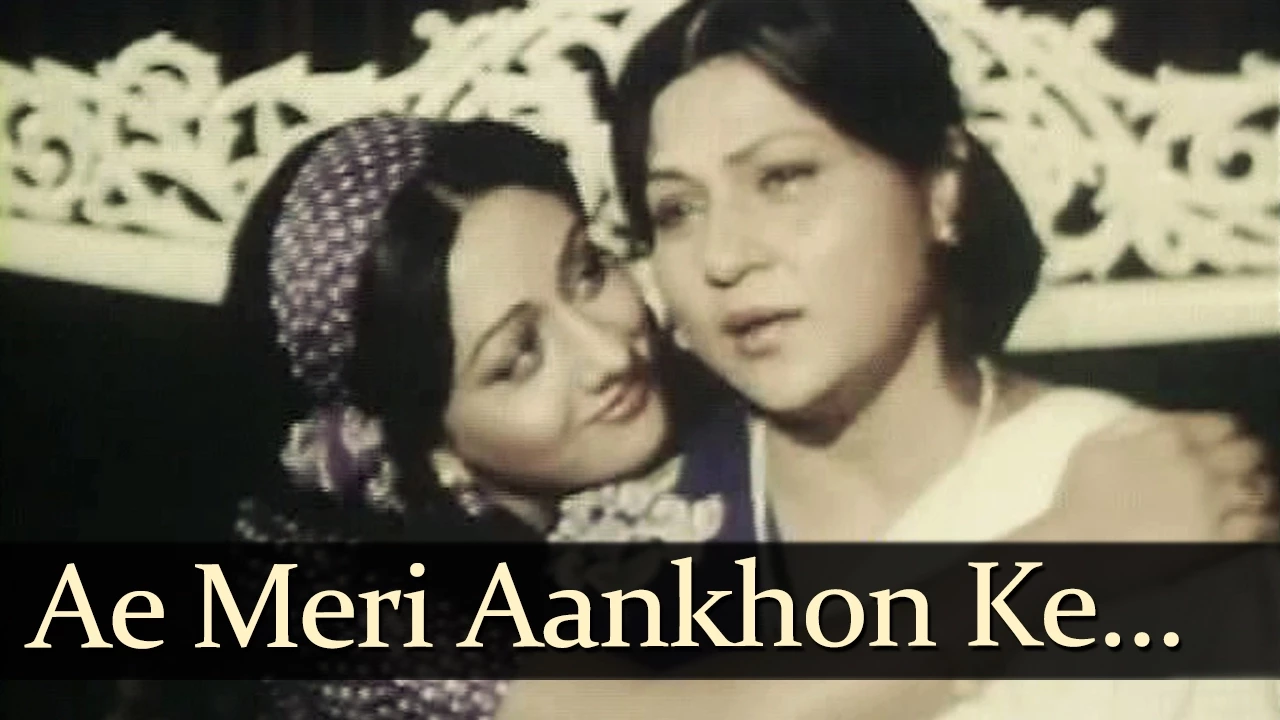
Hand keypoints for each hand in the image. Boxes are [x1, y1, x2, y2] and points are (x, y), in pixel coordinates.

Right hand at [1049, 410, 1276, 542]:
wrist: (1081, 548)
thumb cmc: (1080, 500)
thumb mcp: (1095, 445)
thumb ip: (1134, 423)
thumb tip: (1164, 417)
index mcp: (1168, 438)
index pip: (1222, 424)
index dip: (1224, 433)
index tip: (1221, 443)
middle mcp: (1197, 466)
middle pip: (1248, 452)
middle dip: (1243, 459)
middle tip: (1233, 470)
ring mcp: (1211, 504)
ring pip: (1259, 487)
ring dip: (1254, 489)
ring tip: (1241, 498)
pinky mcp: (1220, 539)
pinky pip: (1260, 525)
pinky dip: (1257, 522)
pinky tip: (1241, 524)